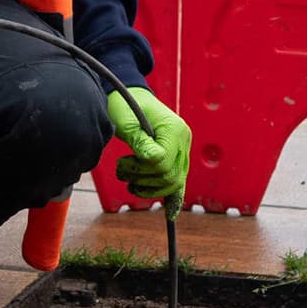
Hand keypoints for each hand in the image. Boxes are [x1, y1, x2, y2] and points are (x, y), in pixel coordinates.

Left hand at [105, 86, 190, 201]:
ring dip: (149, 187)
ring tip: (128, 178)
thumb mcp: (127, 123)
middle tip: (123, 171)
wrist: (129, 95)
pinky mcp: (177, 156)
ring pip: (174, 182)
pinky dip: (171, 195)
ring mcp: (183, 148)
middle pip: (170, 175)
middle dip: (143, 179)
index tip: (123, 162)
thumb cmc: (125, 105)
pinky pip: (178, 180)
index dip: (142, 168)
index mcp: (174, 129)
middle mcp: (184, 140)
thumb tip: (151, 160)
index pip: (163, 162)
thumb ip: (140, 142)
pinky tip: (168, 212)